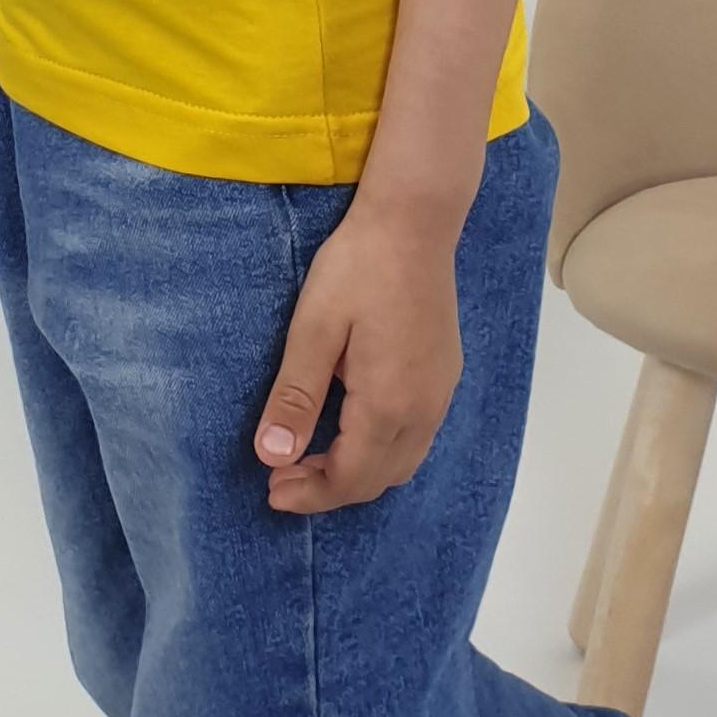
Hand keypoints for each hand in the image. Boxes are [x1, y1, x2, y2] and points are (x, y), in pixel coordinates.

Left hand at [251, 201, 464, 513]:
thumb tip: (271, 457)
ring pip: (402, 463)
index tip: (271, 491)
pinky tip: (351, 431)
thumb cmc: (358, 267)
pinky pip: (416, 437)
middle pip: (377, 479)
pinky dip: (381, 453)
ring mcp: (440, 392)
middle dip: (329, 490)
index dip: (309, 494)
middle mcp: (424, 408)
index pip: (349, 477)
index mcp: (388, 402)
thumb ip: (295, 397)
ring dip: (357, 473)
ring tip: (311, 461)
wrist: (414, 222)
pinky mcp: (445, 375)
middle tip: (282, 481)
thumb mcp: (313, 329)